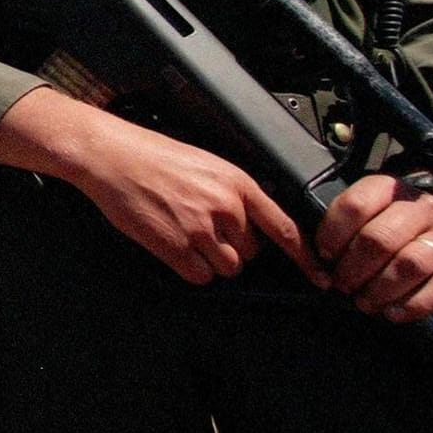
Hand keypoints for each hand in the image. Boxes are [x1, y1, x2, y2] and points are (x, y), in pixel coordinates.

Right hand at [0, 89, 327, 287]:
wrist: (111, 156)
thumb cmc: (151, 155)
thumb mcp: (205, 164)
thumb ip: (232, 193)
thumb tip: (249, 223)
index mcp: (237, 183)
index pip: (284, 228)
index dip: (305, 257)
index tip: (320, 276)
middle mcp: (225, 207)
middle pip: (251, 252)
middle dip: (232, 247)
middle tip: (204, 228)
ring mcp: (200, 229)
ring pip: (227, 267)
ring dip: (211, 260)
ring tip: (186, 234)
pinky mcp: (175, 247)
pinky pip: (200, 276)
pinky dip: (190, 268)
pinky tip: (173, 245)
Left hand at [316, 173, 432, 322]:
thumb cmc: (388, 222)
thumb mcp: (364, 213)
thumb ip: (340, 227)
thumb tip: (315, 257)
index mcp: (391, 189)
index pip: (356, 205)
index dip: (333, 234)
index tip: (324, 255)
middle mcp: (424, 207)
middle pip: (381, 238)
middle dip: (354, 268)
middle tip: (342, 285)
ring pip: (412, 263)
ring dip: (381, 289)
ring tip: (364, 302)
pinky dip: (415, 304)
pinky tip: (392, 313)